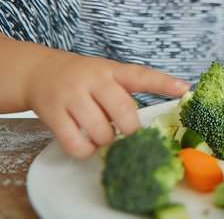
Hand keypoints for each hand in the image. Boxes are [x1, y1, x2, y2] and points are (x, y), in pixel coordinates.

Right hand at [23, 53, 189, 157]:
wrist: (39, 72)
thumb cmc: (82, 79)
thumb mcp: (106, 74)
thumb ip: (126, 91)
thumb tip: (147, 124)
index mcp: (111, 70)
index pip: (141, 75)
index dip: (163, 83)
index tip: (184, 89)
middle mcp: (93, 80)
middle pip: (123, 111)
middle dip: (130, 130)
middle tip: (127, 133)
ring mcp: (72, 96)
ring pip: (100, 131)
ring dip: (106, 141)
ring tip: (102, 135)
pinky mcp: (54, 114)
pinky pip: (76, 144)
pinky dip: (85, 151)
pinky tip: (87, 144)